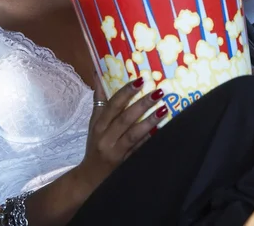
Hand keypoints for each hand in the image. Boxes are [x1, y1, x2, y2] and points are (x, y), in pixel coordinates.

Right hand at [79, 75, 165, 193]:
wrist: (89, 178)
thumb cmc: (94, 145)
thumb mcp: (93, 123)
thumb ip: (99, 101)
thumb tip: (98, 76)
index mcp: (99, 124)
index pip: (112, 105)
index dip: (126, 92)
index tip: (140, 80)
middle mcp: (106, 137)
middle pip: (124, 118)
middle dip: (141, 104)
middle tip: (158, 92)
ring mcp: (116, 151)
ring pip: (133, 134)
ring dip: (149, 121)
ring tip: (163, 109)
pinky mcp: (125, 162)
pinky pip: (139, 149)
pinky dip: (149, 139)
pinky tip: (160, 130)